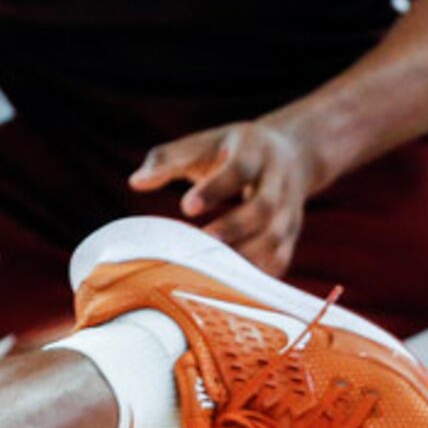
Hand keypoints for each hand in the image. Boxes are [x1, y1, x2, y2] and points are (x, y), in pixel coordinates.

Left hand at [131, 118, 321, 275]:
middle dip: (234, 227)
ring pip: (276, 237)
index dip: (216, 189)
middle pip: (265, 207)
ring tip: (209, 267)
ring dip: (244, 256)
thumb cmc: (230, 150)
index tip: (186, 207)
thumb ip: (167, 160)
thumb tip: (135, 182)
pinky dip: (255, 273)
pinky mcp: (291, 234)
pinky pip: (280, 259)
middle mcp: (279, 180)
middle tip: (201, 241)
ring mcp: (290, 209)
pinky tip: (227, 283)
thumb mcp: (202, 143)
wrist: (291, 153)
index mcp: (254, 150)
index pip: (239, 169)